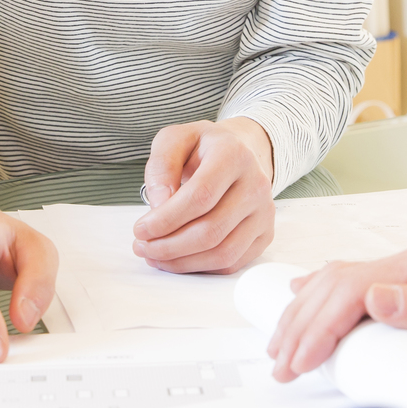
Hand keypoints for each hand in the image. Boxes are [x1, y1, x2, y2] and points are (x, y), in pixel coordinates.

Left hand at [131, 116, 274, 272]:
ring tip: (156, 256)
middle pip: (211, 230)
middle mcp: (256, 184)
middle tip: (142, 247)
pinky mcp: (265, 233)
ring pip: (223, 253)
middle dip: (169, 246)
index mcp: (233, 154)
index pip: (200, 197)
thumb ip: (162, 166)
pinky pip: (232, 262)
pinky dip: (201, 267)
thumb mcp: (174, 139)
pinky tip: (179, 258)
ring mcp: (264, 212)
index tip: (141, 229)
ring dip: (183, 262)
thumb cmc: (203, 148)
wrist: (240, 150)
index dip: (166, 219)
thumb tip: (159, 207)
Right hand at [266, 243, 406, 391]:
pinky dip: (322, 297)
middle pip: (336, 284)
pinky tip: (305, 299)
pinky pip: (352, 287)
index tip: (298, 361)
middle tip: (280, 364)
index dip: (318, 325)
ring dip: (305, 312)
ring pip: (338, 283)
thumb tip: (376, 297)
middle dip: (301, 324)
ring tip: (280, 344)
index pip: (351, 288)